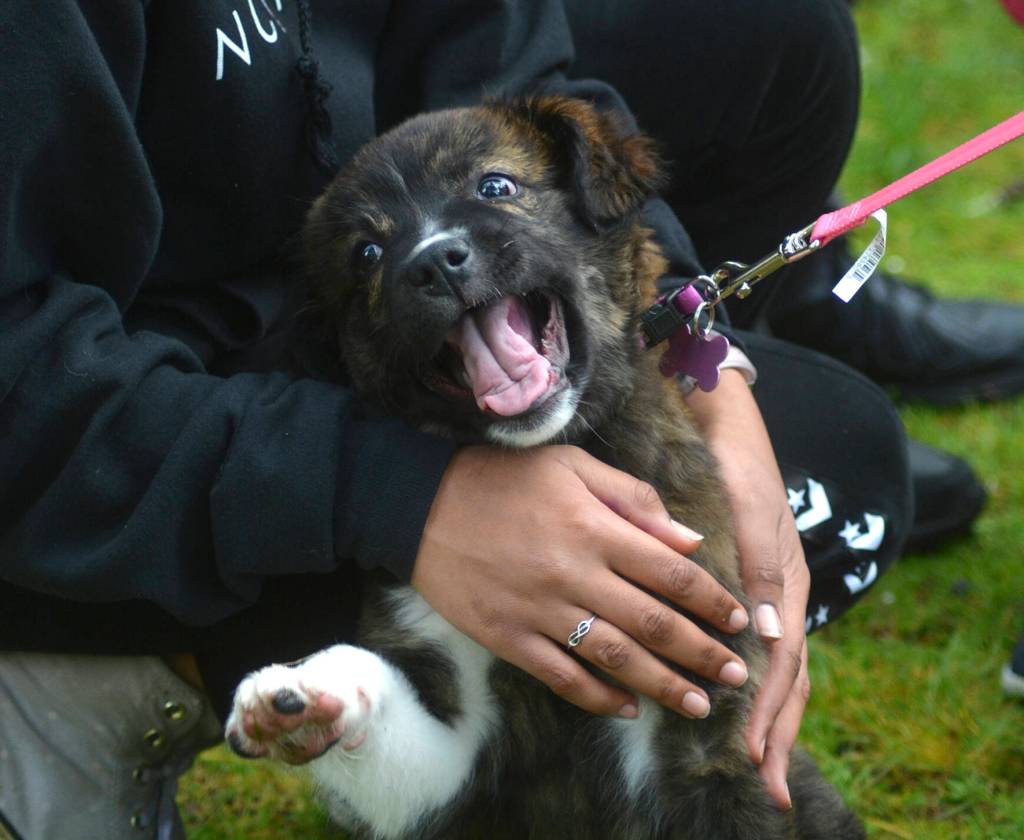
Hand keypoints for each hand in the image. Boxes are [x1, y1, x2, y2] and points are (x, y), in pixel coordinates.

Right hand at [412, 444, 750, 719]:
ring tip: (699, 705)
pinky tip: (628, 709)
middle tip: (737, 675)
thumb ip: (633, 498)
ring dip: (663, 684)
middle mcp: (574, 573)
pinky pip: (561, 676)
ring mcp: (539, 610)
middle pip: (653, 622)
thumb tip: (689, 539)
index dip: (712, 600)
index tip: (740, 620)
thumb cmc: (503, 477)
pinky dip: (598, 698)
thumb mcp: (571, 466)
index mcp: (594, 527)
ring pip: (615, 657)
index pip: (672, 573)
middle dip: (702, 652)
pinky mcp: (508, 637)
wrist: (419, 503)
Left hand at [685, 369, 810, 809]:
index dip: (770, 712)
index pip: (783, 663)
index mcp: (786, 583)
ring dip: (768, 716)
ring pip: (775, 668)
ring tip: (758, 761)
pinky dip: (755, 682)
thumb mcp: (750, 515)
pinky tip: (741, 704)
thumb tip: (766, 635)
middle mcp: (781, 596)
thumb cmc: (736, 468)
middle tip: (764, 784)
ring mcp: (767, 592)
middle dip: (776, 730)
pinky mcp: (747, 585)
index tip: (754, 756)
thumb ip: (759, 571)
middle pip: (787, 676)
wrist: (724, 428)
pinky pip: (757, 645)